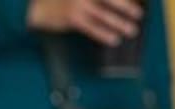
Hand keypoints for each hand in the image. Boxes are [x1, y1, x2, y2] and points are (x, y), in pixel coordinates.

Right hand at [27, 0, 142, 46]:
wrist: (36, 6)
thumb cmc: (59, 0)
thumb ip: (94, 0)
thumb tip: (114, 5)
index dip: (124, 0)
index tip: (136, 2)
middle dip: (126, 6)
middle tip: (139, 14)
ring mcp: (78, 4)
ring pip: (104, 14)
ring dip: (120, 23)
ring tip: (132, 30)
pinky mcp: (72, 18)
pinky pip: (92, 27)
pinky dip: (104, 34)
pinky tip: (114, 39)